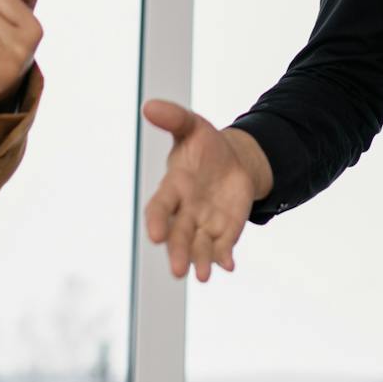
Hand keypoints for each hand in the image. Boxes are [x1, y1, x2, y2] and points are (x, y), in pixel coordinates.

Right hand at [141, 100, 271, 282]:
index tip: (156, 235)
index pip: (160, 207)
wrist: (233, 159)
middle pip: (179, 234)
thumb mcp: (192, 126)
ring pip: (199, 246)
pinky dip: (223, 257)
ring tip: (203, 276)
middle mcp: (185, 211)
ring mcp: (205, 223)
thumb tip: (149, 105)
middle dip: (178, 252)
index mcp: (173, 187)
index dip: (157, 221)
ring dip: (200, 261)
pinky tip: (228, 265)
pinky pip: (222, 246)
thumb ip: (173, 118)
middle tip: (177, 270)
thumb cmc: (204, 144)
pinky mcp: (224, 230)